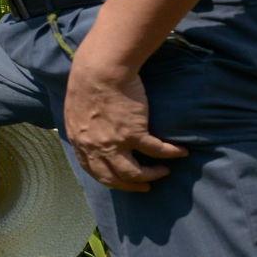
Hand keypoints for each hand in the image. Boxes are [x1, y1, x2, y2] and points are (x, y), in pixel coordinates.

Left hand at [63, 50, 186, 191]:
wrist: (101, 69)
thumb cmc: (88, 81)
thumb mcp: (76, 109)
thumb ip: (84, 125)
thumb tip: (91, 129)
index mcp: (79, 141)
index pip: (93, 170)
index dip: (108, 179)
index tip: (120, 181)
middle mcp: (95, 148)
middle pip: (113, 178)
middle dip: (130, 186)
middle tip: (144, 186)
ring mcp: (115, 143)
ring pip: (135, 172)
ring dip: (151, 175)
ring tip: (163, 172)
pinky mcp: (135, 133)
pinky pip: (156, 150)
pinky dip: (170, 153)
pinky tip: (180, 152)